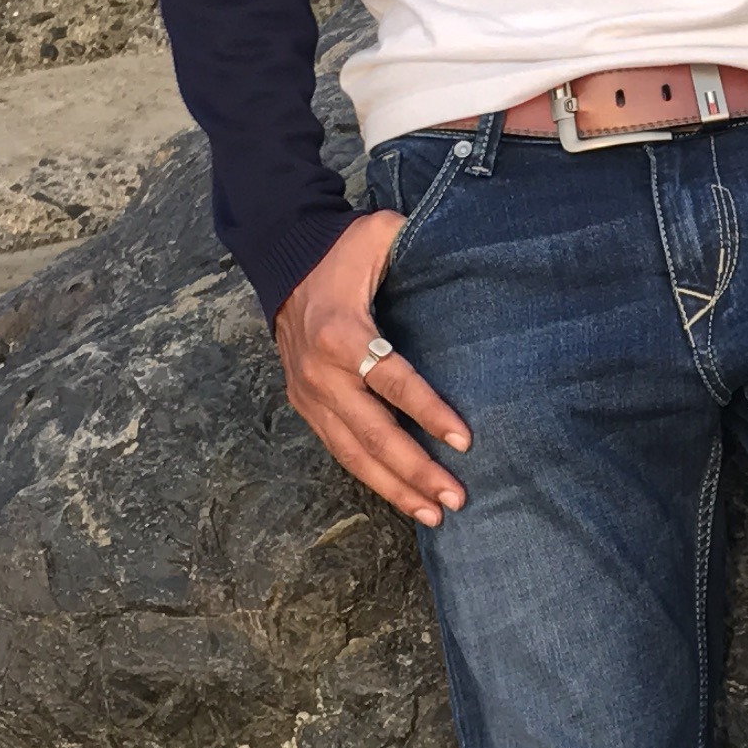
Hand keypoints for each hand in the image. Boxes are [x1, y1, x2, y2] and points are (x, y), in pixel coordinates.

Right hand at [273, 211, 470, 525]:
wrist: (281, 259)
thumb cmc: (341, 250)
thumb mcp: (380, 234)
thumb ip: (415, 243)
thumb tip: (466, 248)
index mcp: (342, 333)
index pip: (393, 381)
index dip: (429, 412)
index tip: (464, 440)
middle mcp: (322, 372)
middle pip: (373, 432)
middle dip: (416, 469)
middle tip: (456, 497)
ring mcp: (309, 393)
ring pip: (353, 453)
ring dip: (395, 486)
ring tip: (434, 513)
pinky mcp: (305, 404)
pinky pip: (340, 449)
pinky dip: (371, 477)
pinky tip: (402, 496)